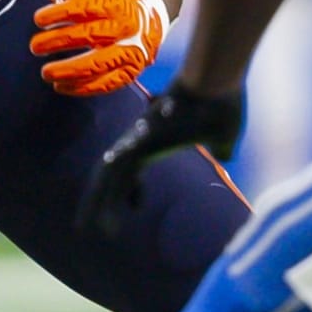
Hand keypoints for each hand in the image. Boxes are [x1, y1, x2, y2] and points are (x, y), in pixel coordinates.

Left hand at [30, 0, 167, 95]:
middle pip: (90, 35)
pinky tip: (61, 87)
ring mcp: (130, 52)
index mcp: (116, 4)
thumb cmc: (112, 7)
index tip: (38, 19)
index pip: (85, 7)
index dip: (60, 13)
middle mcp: (126, 29)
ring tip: (45, 73)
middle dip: (59, 41)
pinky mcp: (130, 73)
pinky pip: (106, 84)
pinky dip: (83, 88)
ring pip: (98, 64)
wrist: (147, 24)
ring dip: (70, 70)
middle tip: (35, 47)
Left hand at [77, 80, 243, 233]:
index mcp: (154, 138)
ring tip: (87, 230)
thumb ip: (219, 145)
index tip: (135, 207)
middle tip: (90, 225)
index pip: (133, 166)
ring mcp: (136, 139)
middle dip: (100, 198)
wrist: (215, 80)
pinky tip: (105, 220)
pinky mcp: (139, 143)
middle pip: (111, 173)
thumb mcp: (223, 133)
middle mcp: (138, 138)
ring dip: (97, 204)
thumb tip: (223, 155)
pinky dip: (108, 199)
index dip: (131, 187)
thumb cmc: (220, 103)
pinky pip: (116, 177)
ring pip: (107, 177)